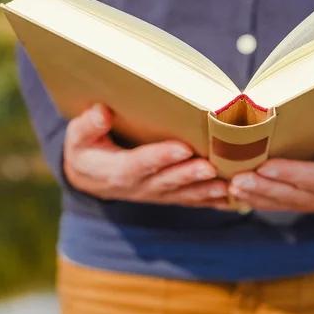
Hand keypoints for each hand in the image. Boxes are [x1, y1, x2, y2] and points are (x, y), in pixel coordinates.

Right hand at [64, 104, 228, 207]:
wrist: (91, 178)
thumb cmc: (87, 150)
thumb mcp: (78, 137)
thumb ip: (87, 126)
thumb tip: (100, 112)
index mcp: (117, 171)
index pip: (140, 164)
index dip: (161, 157)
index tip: (182, 148)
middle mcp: (139, 187)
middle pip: (168, 182)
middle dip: (190, 174)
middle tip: (211, 167)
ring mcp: (156, 194)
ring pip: (184, 195)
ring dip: (206, 191)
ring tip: (228, 185)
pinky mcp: (168, 196)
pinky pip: (192, 201)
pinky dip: (213, 201)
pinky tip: (235, 199)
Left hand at [228, 105, 313, 212]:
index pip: (311, 178)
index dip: (289, 174)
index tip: (266, 167)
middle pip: (287, 193)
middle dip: (261, 187)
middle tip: (236, 179)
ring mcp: (305, 204)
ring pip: (275, 202)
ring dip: (251, 195)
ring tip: (229, 186)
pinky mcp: (294, 205)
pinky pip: (271, 205)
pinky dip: (252, 201)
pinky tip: (232, 195)